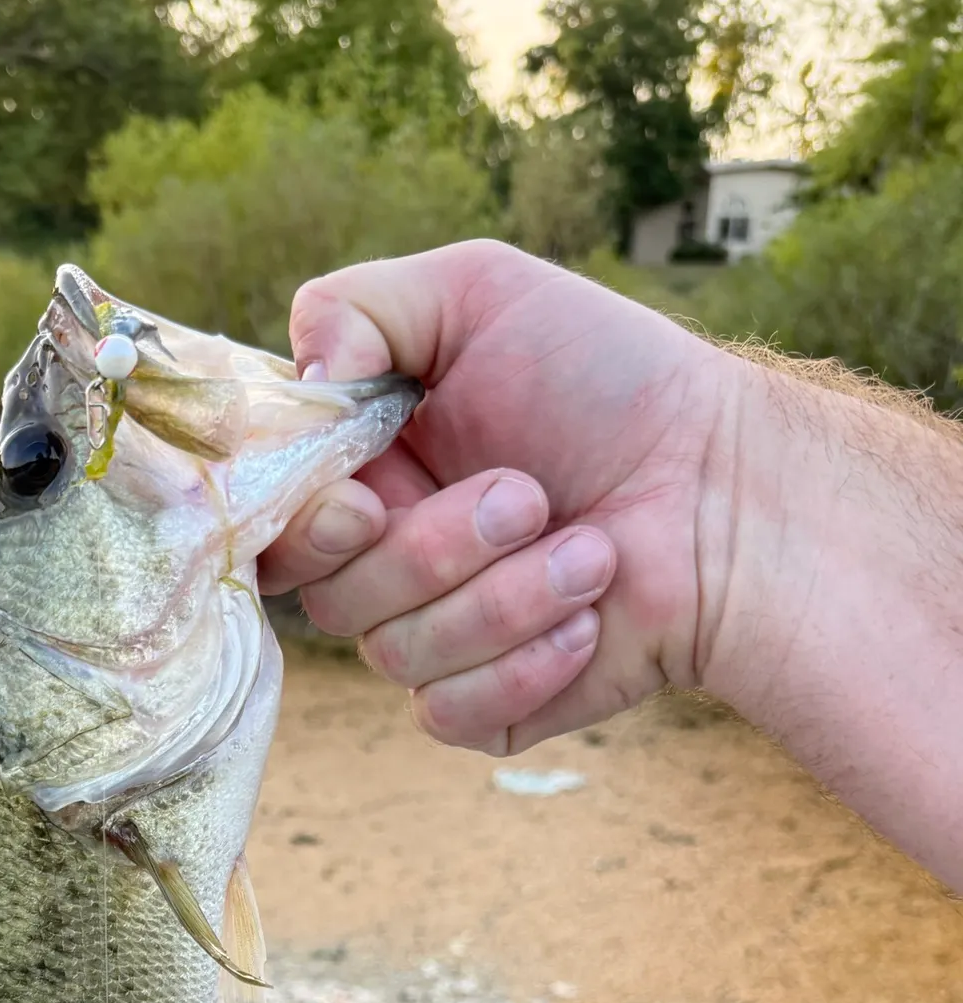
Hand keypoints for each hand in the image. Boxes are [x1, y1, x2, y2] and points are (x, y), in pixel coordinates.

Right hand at [260, 240, 739, 753]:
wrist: (729, 488)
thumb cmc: (611, 381)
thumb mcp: (481, 292)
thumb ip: (359, 306)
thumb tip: (302, 379)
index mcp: (363, 472)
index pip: (273, 522)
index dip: (304, 525)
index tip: (367, 501)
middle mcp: (381, 559)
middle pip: (326, 594)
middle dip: (432, 549)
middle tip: (528, 496)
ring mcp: (429, 636)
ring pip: (393, 652)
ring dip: (504, 597)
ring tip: (591, 549)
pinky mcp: (480, 704)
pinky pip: (448, 711)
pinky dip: (524, 665)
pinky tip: (588, 620)